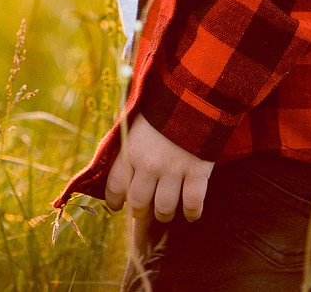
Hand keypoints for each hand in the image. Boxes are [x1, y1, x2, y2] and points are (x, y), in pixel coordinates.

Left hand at [105, 115, 212, 232]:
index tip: (118, 206)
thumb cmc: (160, 108)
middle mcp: (149, 165)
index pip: (115, 186)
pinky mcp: (197, 172)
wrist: (193, 96)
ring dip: (164, 214)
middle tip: (143, 213)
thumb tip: (117, 167)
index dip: (114, 201)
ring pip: (164, 208)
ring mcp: (174, 170)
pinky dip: (192, 213)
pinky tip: (191, 213)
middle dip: (139, 213)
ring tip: (165, 213)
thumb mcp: (135, 124)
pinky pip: (193, 203)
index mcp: (130, 152)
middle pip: (138, 203)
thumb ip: (127, 146)